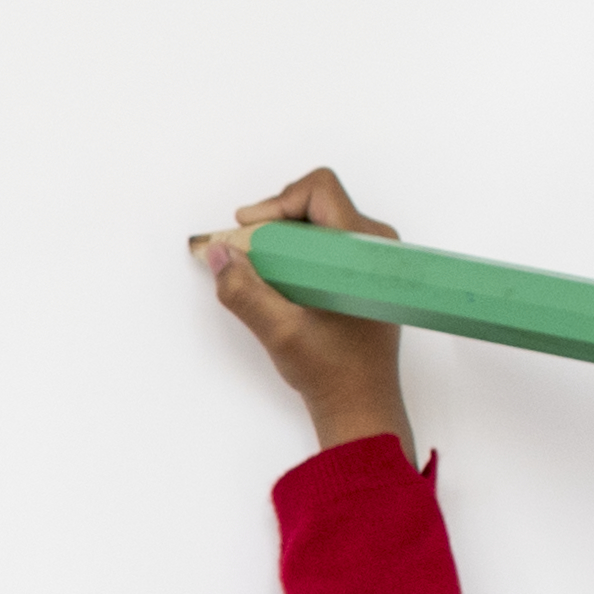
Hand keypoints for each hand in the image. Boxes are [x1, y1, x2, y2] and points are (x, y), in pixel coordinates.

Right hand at [196, 169, 413, 452]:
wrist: (362, 402)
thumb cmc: (331, 370)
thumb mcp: (278, 331)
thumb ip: (244, 290)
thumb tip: (217, 253)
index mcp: (363, 250)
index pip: (318, 190)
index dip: (275, 204)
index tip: (245, 231)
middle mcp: (376, 245)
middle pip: (316, 203)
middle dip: (272, 224)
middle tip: (245, 255)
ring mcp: (374, 259)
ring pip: (320, 224)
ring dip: (283, 241)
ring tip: (261, 273)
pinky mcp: (367, 273)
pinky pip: (328, 244)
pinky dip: (297, 255)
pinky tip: (280, 284)